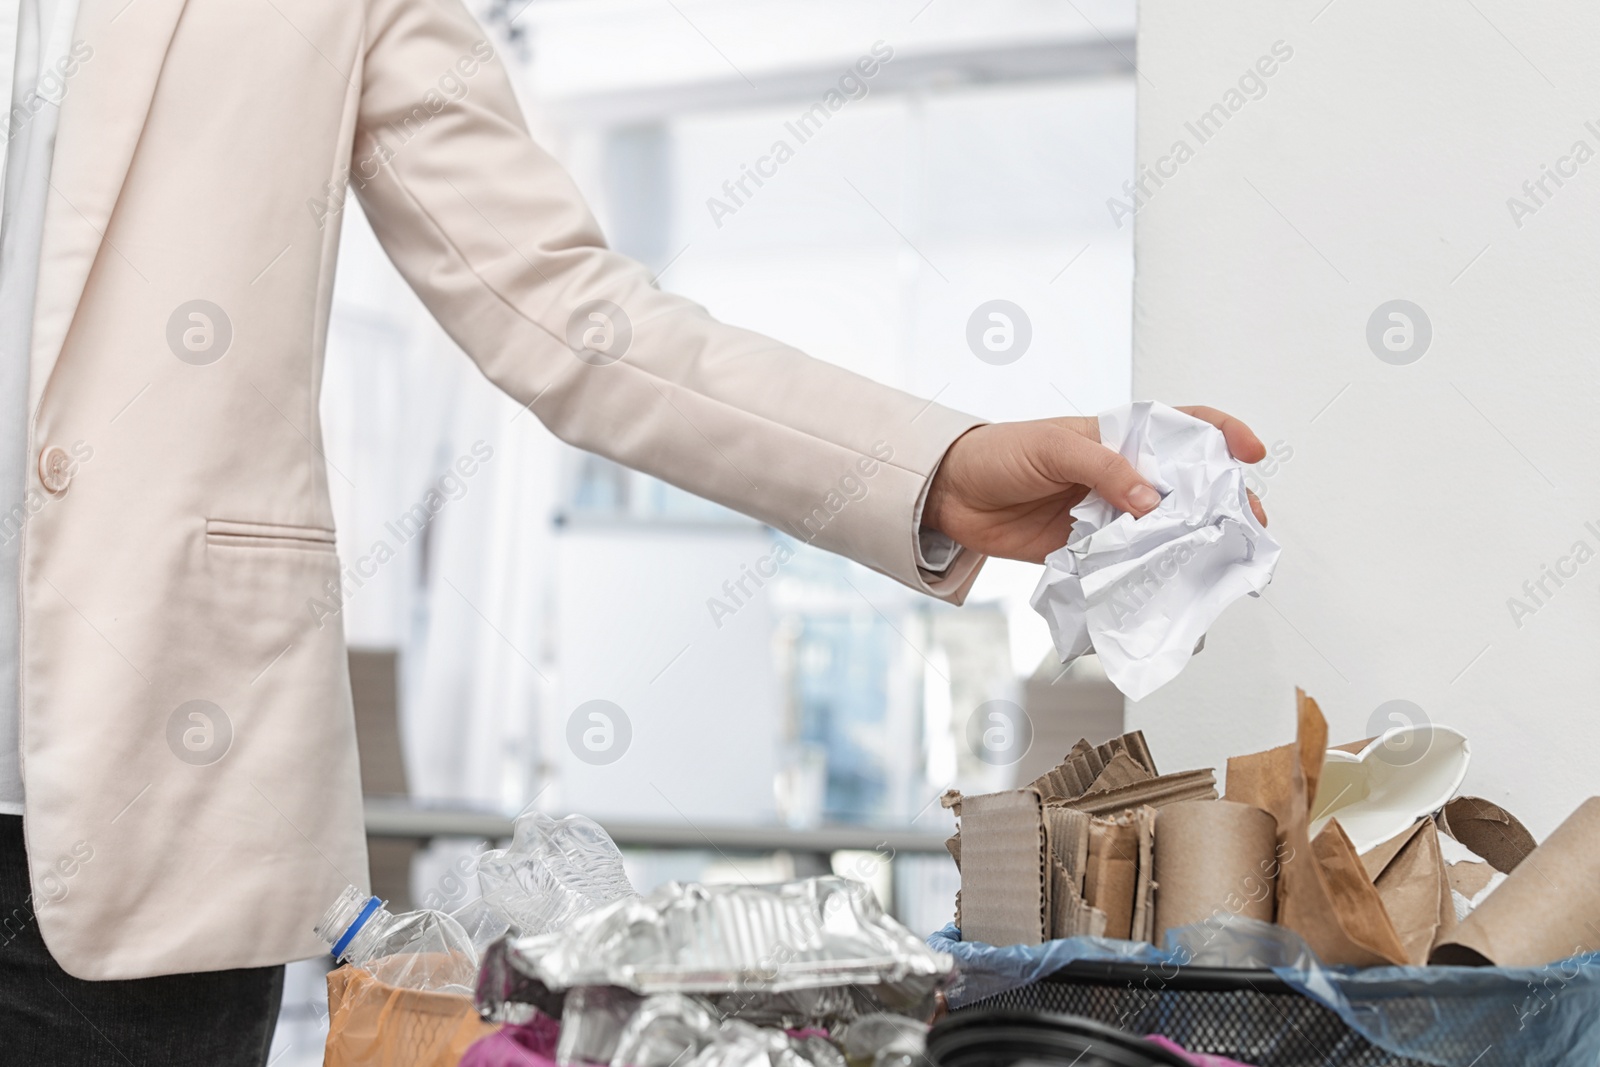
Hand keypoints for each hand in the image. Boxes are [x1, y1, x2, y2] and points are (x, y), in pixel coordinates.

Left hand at [923, 406, 1268, 563]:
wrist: (952, 494)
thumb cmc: (1000, 454)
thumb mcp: (1055, 448)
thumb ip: (1106, 470)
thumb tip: (1152, 501)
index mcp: (1121, 437)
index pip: (1183, 426)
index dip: (1222, 435)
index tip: (1249, 454)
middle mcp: (1123, 475)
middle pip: (1187, 486)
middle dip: (1222, 503)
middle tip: (1246, 527)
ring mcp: (1109, 514)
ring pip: (1164, 528)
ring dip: (1189, 543)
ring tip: (1217, 561)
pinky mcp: (1091, 550)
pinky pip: (1131, 562)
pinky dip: (1151, 572)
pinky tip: (1169, 583)